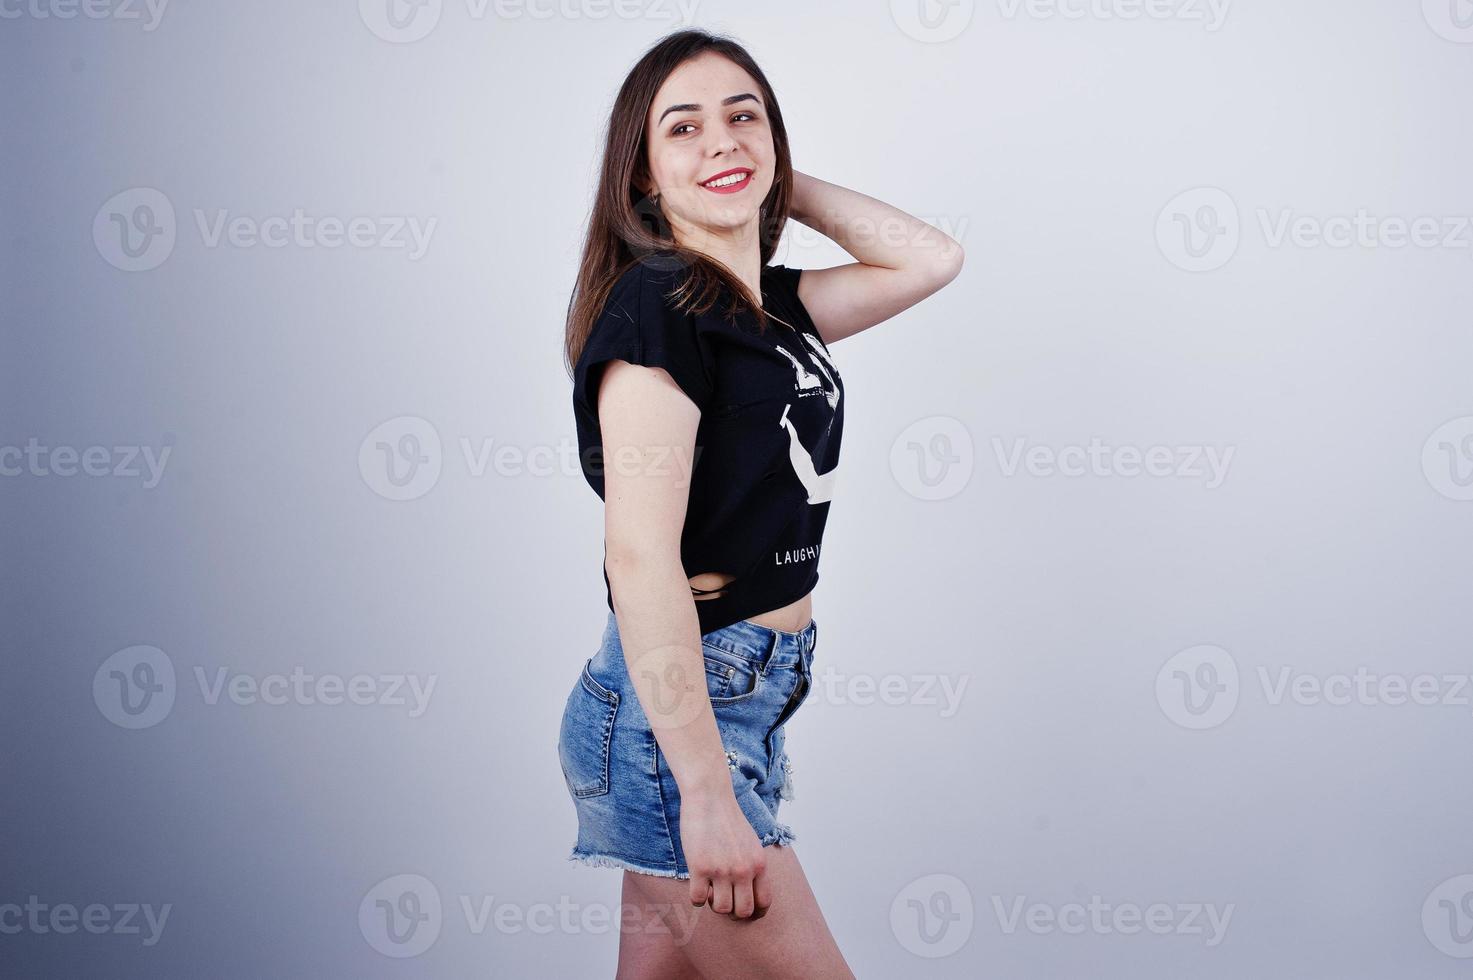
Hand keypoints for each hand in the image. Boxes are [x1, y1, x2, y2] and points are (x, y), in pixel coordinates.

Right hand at [678, 785, 771, 920]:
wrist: (709, 796)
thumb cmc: (728, 818)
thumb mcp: (751, 843)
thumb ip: (753, 866)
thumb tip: (748, 891)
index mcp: (759, 864)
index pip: (764, 903)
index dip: (753, 912)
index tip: (742, 908)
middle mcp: (744, 870)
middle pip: (743, 912)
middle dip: (732, 911)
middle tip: (723, 899)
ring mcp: (722, 870)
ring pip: (720, 909)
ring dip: (713, 904)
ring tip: (710, 889)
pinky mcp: (700, 867)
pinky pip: (698, 899)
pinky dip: (696, 897)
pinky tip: (696, 884)